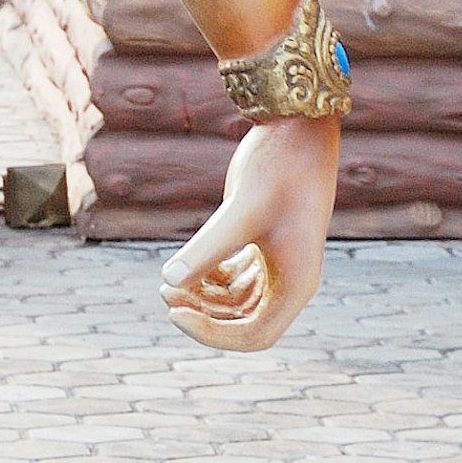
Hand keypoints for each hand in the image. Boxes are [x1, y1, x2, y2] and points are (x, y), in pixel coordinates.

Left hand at [157, 114, 339, 351]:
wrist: (296, 127)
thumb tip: (169, 281)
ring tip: (167, 282)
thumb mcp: (242, 210)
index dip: (214, 334)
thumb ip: (208, 247)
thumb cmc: (279, 167)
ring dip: (202, 297)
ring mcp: (275, 262)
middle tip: (165, 291)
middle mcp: (289, 279)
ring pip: (234, 301)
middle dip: (203, 313)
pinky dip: (208, 278)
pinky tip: (186, 266)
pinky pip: (232, 278)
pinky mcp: (261, 243)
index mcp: (296, 283)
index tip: (177, 313)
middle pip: (242, 322)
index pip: (255, 336)